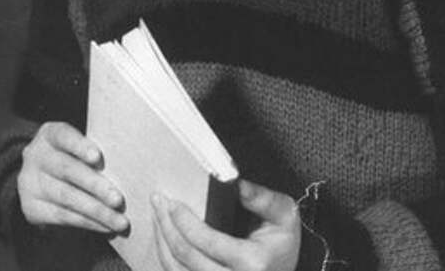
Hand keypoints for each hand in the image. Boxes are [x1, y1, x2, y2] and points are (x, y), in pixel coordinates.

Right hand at [17, 121, 128, 233]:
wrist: (39, 175)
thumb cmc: (72, 153)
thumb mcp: (77, 143)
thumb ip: (93, 148)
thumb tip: (126, 162)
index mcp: (49, 134)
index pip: (63, 136)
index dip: (80, 146)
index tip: (98, 157)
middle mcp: (36, 156)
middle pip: (67, 170)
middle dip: (95, 186)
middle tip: (118, 200)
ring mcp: (30, 183)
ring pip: (67, 198)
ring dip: (97, 211)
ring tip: (119, 221)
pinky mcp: (31, 209)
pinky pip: (63, 217)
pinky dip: (88, 223)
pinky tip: (106, 227)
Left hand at [152, 179, 300, 270]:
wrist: (287, 270)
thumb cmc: (284, 242)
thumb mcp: (284, 214)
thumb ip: (261, 198)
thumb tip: (235, 182)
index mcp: (253, 264)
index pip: (208, 242)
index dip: (184, 222)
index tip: (172, 201)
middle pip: (186, 257)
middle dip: (166, 226)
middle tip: (158, 201)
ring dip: (162, 242)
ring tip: (157, 216)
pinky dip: (166, 258)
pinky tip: (164, 238)